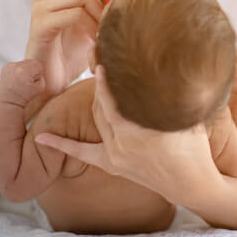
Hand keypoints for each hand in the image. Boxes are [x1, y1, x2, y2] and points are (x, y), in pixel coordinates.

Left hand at [0, 58, 47, 122]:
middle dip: (31, 70)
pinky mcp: (5, 67)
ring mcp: (9, 66)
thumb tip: (38, 68)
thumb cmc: (25, 96)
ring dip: (24, 70)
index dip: (38, 74)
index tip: (32, 82)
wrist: (9, 102)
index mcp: (25, 71)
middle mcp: (15, 66)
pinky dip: (17, 70)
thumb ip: (43, 76)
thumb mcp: (41, 87)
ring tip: (20, 80)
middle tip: (26, 82)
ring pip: (24, 62)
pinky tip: (16, 79)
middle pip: (31, 62)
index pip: (38, 65)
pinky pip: (16, 64)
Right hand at [26, 0, 120, 97]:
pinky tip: (95, 42)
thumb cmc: (73, 54)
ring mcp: (40, 7)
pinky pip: (73, 14)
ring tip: (104, 33)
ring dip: (101, 12)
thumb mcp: (93, 22)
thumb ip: (105, 5)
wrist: (48, 86)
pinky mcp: (39, 25)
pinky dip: (90, 26)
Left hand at [34, 65, 220, 206]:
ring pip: (97, 118)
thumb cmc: (195, 147)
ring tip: (91, 72)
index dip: (104, 74)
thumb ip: (173, 95)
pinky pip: (82, 153)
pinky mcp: (112, 164)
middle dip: (99, 80)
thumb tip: (169, 65)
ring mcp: (115, 153)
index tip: (100, 52)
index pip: (113, 95)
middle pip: (103, 104)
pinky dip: (61, 145)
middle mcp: (122, 140)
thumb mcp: (188, 116)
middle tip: (96, 52)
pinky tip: (41, 139)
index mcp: (138, 128)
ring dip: (94, 98)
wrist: (194, 184)